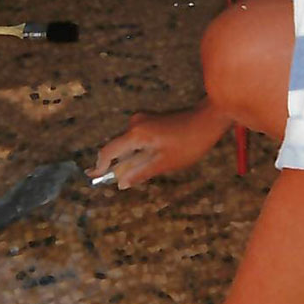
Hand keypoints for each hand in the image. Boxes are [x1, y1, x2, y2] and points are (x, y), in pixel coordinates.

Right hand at [88, 101, 230, 188]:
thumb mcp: (165, 163)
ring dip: (133, 159)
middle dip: (119, 165)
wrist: (209, 119)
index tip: (94, 177)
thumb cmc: (189, 142)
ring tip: (152, 168)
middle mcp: (135, 123)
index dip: (100, 166)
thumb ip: (140, 173)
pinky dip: (141, 151)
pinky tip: (157, 159)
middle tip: (122, 181)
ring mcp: (143, 120)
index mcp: (136, 134)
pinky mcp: (151, 120)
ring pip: (130, 145)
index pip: (108, 150)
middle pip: (119, 148)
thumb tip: (121, 184)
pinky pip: (139, 139)